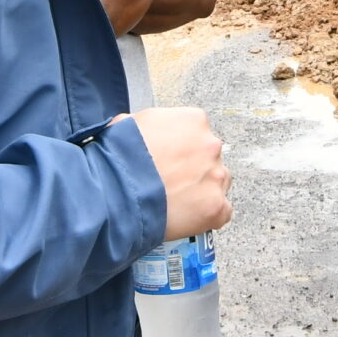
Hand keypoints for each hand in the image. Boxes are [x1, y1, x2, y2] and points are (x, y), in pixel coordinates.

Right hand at [130, 106, 229, 240]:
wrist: (115, 192)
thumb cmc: (118, 159)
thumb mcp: (128, 123)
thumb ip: (150, 125)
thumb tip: (147, 132)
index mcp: (193, 121)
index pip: (197, 133)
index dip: (181, 149)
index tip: (170, 160)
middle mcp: (211, 145)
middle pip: (210, 157)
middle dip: (194, 169)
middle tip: (171, 181)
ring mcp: (216, 177)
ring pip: (219, 183)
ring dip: (203, 190)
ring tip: (177, 201)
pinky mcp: (216, 206)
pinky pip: (222, 212)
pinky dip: (207, 216)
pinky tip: (187, 216)